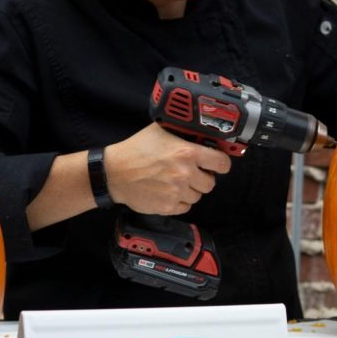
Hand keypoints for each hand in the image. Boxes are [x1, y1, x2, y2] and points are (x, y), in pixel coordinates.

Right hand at [105, 123, 231, 215]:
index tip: (218, 164)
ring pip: (198, 196)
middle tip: (191, 173)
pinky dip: (180, 201)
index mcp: (187, 153)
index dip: (221, 163)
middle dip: (203, 178)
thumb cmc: (136, 150)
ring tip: (175, 181)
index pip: (222, 163)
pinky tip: (168, 191)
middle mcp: (185, 173)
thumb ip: (183, 132)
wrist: (114, 173)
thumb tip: (202, 133)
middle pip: (211, 183)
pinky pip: (186, 207)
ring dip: (190, 190)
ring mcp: (177, 192)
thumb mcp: (161, 131)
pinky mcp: (168, 206)